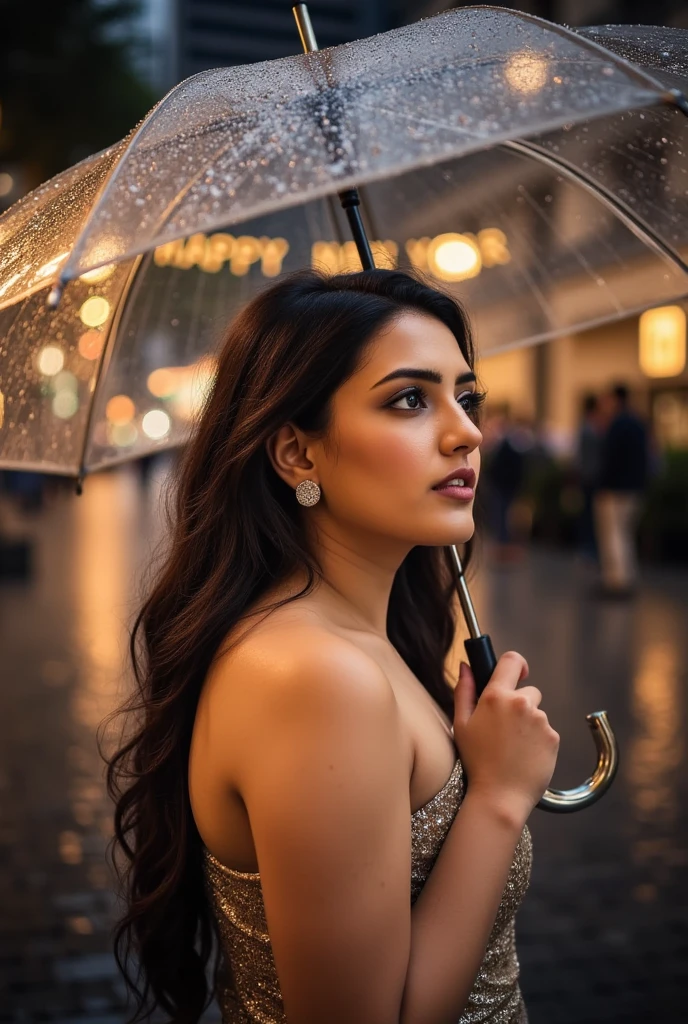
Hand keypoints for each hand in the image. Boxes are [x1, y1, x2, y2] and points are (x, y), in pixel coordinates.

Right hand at [453, 653, 559, 823]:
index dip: (515, 664)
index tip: (516, 674)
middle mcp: (521, 703)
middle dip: (518, 704)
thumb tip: (465, 666)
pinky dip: (538, 740)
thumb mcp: (460, 724)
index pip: (512, 660)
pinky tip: (524, 755)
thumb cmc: (476, 761)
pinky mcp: (553, 737)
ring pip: (536, 714)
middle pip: (528, 691)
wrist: (500, 796)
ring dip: (528, 724)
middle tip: (504, 729)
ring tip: (512, 747)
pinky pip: (546, 731)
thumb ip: (464, 691)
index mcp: (496, 696)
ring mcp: (540, 720)